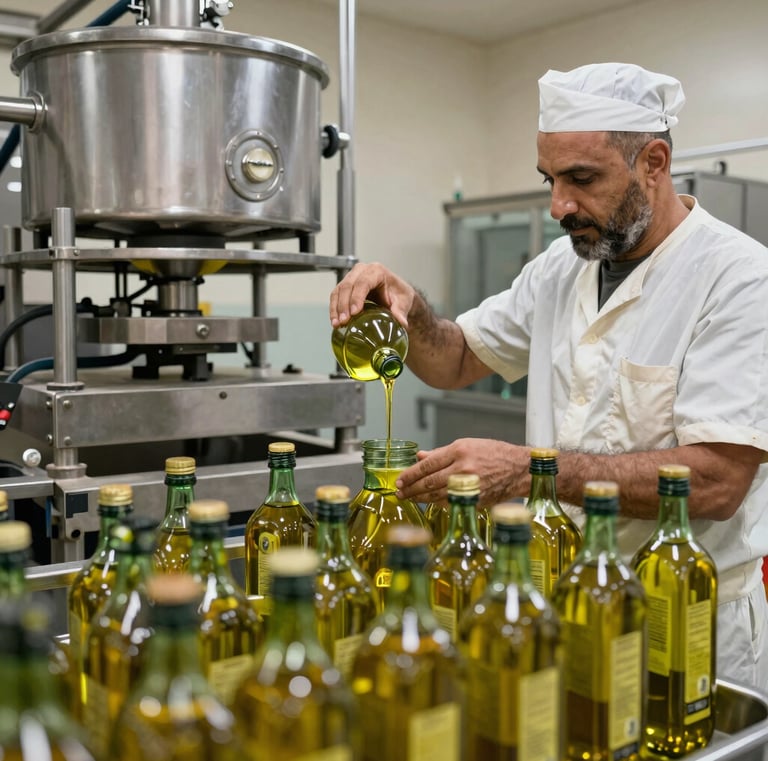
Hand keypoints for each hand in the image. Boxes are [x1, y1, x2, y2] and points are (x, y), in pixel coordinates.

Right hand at [330, 262, 416, 327]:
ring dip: (336, 308)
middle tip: (344, 321)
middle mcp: (361, 270)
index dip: (357, 297)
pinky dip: (334, 309)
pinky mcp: (345, 286)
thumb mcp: (404, 301)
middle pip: (348, 285)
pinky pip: (335, 296)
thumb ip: (401, 311)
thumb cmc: (399, 294)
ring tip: (337, 324)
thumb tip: (401, 323)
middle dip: (344, 305)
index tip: (354, 312)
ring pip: (339, 291)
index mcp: (377, 271)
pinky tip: (334, 321)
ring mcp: (351, 277)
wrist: (394, 294)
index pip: (364, 282)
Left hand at [395, 438, 531, 506]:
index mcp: (459, 451)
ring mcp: (469, 487)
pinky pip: (450, 504)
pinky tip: (427, 503)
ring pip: (437, 495)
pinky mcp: (475, 501)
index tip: (399, 479)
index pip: (427, 465)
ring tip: (408, 499)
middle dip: (411, 488)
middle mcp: (463, 469)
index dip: (410, 474)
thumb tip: (419, 458)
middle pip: (429, 482)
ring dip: (419, 498)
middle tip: (399, 492)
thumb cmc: (494, 454)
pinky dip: (436, 503)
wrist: (519, 470)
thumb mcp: (467, 445)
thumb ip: (441, 453)